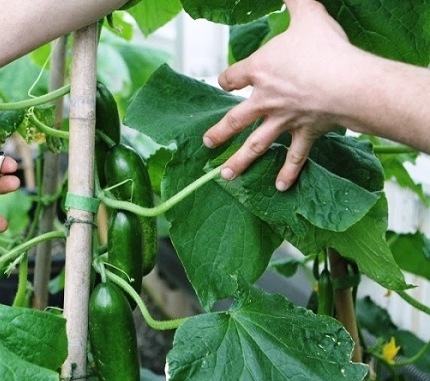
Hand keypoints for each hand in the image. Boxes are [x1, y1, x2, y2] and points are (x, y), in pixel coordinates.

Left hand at [203, 0, 354, 190]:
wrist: (347, 81)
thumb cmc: (324, 48)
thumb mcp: (306, 14)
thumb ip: (294, 1)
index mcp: (259, 71)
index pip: (232, 77)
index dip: (226, 80)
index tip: (224, 83)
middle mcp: (265, 100)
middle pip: (235, 120)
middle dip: (219, 133)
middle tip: (207, 144)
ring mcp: (283, 121)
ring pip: (256, 145)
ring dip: (240, 161)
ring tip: (225, 175)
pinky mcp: (305, 134)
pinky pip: (295, 157)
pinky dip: (289, 173)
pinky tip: (279, 188)